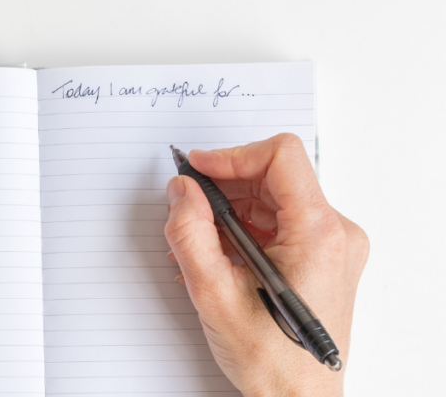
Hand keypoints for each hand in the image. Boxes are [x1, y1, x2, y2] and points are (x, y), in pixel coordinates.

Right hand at [163, 134, 368, 396]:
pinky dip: (243, 231)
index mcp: (319, 234)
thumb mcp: (214, 293)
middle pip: (273, 177)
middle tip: (185, 209)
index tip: (197, 168)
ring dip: (229, 213)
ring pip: (273, 200)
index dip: (231, 156)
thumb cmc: (272, 360)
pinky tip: (216, 256)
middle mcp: (335, 234)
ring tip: (195, 244)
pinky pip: (278, 223)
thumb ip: (190, 233)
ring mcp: (332, 246)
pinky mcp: (322, 258)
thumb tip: (181, 190)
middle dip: (223, 189)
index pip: (280, 157)